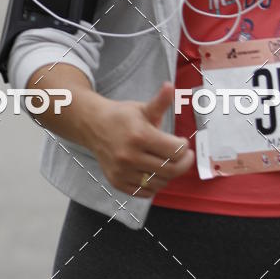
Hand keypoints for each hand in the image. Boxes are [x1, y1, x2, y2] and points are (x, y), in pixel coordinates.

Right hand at [88, 81, 194, 197]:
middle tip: (186, 156)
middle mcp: (129, 156)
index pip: (175, 150)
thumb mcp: (142, 107)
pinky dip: (155, 184)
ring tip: (169, 162)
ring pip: (160, 182)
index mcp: (139, 135)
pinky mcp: (118, 182)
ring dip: (170, 174)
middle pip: (170, 169)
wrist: (93, 126)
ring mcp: (122, 171)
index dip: (185, 147)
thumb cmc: (121, 116)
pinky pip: (145, 192)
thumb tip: (170, 86)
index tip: (184, 142)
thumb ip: (160, 101)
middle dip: (184, 163)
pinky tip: (155, 172)